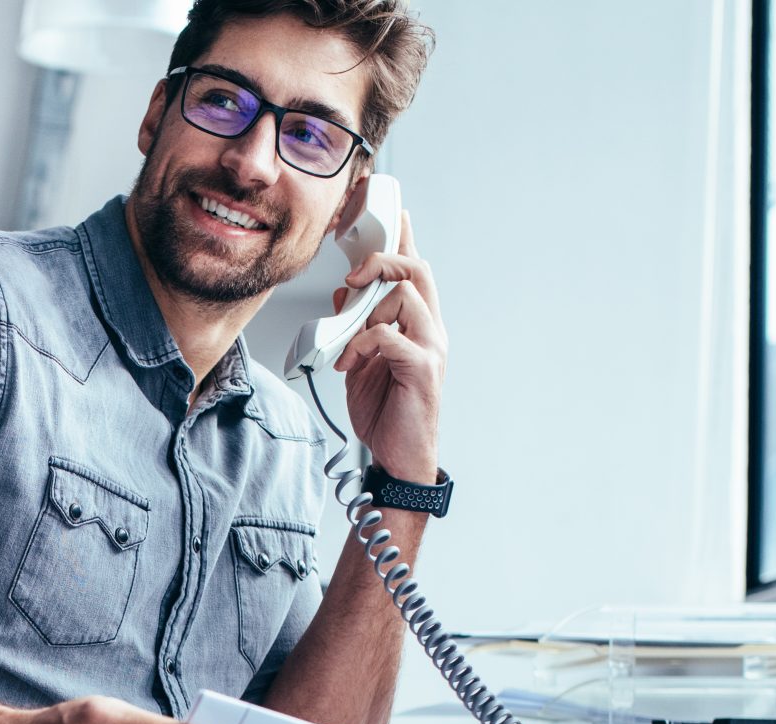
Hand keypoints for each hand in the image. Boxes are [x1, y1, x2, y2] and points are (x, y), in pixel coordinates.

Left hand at [329, 210, 446, 482]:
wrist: (396, 459)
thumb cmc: (385, 413)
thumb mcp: (360, 361)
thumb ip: (356, 326)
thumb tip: (343, 294)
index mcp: (418, 325)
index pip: (416, 269)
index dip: (404, 238)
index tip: (392, 212)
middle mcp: (431, 330)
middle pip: (416, 270)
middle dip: (382, 261)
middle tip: (352, 277)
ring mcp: (431, 348)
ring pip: (404, 297)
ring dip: (366, 315)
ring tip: (348, 346)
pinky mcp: (422, 369)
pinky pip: (390, 336)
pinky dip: (362, 343)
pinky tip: (350, 362)